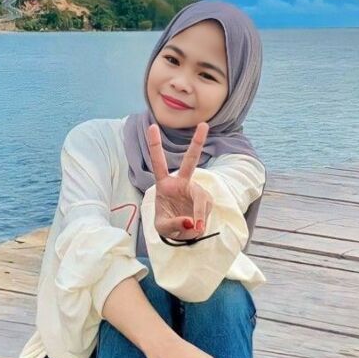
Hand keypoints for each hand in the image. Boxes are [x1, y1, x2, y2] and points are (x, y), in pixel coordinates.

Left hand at [146, 121, 214, 239]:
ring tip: (196, 229)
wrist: (182, 233)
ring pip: (201, 198)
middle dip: (197, 143)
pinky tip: (198, 227)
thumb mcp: (162, 228)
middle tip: (204, 124)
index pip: (158, 163)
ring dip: (198, 214)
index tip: (152, 126)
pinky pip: (205, 209)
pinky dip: (202, 220)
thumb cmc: (167, 225)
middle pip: (190, 161)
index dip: (155, 145)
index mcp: (164, 185)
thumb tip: (191, 222)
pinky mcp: (206, 200)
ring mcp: (195, 190)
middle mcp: (181, 183)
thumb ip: (173, 224)